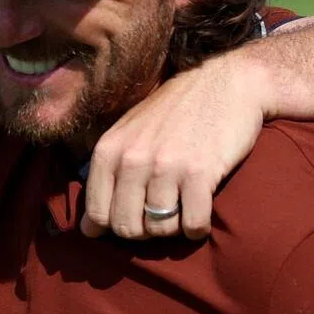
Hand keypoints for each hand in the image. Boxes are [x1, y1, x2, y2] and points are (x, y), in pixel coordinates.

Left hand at [82, 48, 270, 239]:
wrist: (226, 82)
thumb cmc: (175, 112)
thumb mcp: (129, 134)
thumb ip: (106, 178)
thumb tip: (87, 231)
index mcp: (109, 150)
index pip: (98, 214)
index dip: (116, 225)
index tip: (136, 216)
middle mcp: (132, 159)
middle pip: (127, 227)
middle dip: (145, 231)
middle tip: (162, 214)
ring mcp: (165, 166)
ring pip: (160, 229)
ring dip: (174, 228)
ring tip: (183, 208)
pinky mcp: (200, 173)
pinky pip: (192, 224)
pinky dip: (197, 228)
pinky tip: (201, 214)